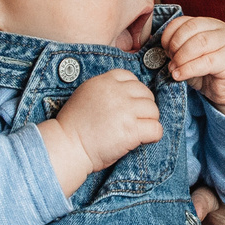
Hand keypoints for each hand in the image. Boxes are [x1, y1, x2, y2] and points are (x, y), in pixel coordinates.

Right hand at [43, 68, 162, 185]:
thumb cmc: (74, 127)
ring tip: (136, 132)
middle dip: (143, 108)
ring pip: (153, 111)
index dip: (134, 93)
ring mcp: (126, 110)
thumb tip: (127, 96)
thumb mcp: (85, 96)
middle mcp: (116, 92)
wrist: (68, 146)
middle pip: (146, 94)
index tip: (128, 106)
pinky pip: (156, 129)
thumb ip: (105, 91)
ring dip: (148, 122)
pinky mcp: (132, 130)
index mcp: (104, 81)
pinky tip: (141, 140)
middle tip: (134, 122)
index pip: (131, 78)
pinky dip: (152, 136)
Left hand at [160, 15, 224, 127]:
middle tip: (170, 60)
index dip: (169, 35)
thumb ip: (178, 49)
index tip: (164, 50)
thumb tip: (156, 48)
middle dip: (175, 46)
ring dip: (180, 58)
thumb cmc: (209, 72)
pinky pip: (206, 61)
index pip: (184, 21)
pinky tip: (179, 75)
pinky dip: (188, 69)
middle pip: (190, 29)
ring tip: (174, 69)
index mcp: (209, 24)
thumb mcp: (191, 57)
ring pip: (199, 43)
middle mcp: (220, 30)